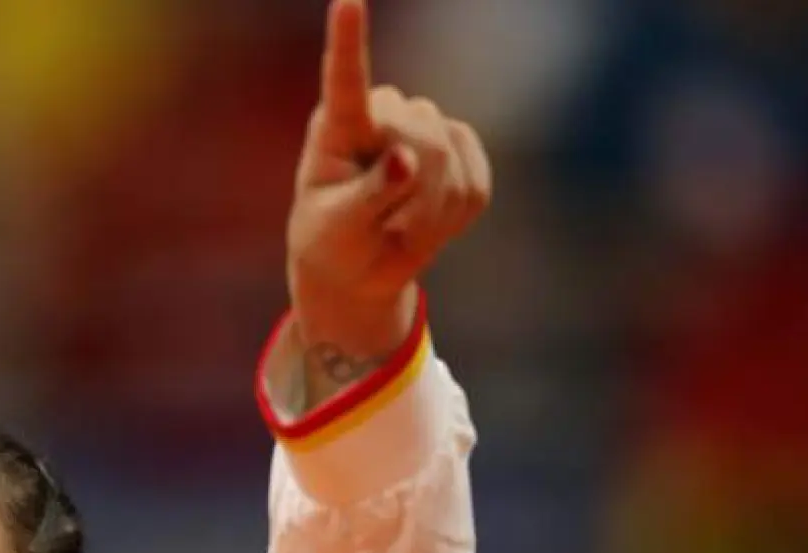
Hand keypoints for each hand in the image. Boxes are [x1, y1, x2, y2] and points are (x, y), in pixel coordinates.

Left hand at [287, 0, 491, 362]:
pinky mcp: (461, 152)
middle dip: (411, 190)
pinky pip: (475, 184)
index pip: (345, 81)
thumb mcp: (336, 230)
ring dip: (428, 211)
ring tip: (397, 227)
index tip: (347, 1)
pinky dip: (454, 217)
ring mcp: (424, 128)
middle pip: (420, 132)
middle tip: (382, 226)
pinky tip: (426, 224)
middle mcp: (382, 114)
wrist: (358, 271)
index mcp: (338, 127)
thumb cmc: (332, 244)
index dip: (348, 42)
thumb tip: (406, 160)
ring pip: (448, 158)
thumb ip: (368, 196)